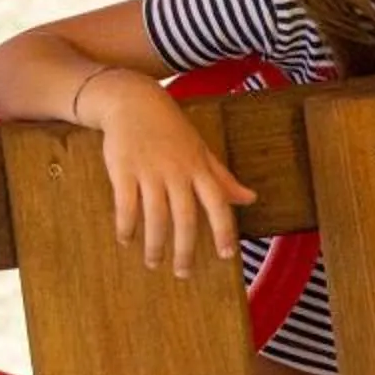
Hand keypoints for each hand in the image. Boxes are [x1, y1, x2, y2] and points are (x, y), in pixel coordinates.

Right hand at [80, 69, 258, 275]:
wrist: (133, 101)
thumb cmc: (170, 128)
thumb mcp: (201, 150)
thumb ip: (223, 178)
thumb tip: (251, 199)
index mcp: (199, 167)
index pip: (217, 204)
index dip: (224, 230)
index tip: (227, 255)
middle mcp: (177, 171)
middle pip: (184, 218)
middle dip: (184, 249)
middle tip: (183, 274)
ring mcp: (149, 171)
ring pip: (155, 216)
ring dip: (155, 244)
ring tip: (153, 263)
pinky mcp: (123, 170)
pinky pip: (126, 205)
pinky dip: (126, 226)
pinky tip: (126, 240)